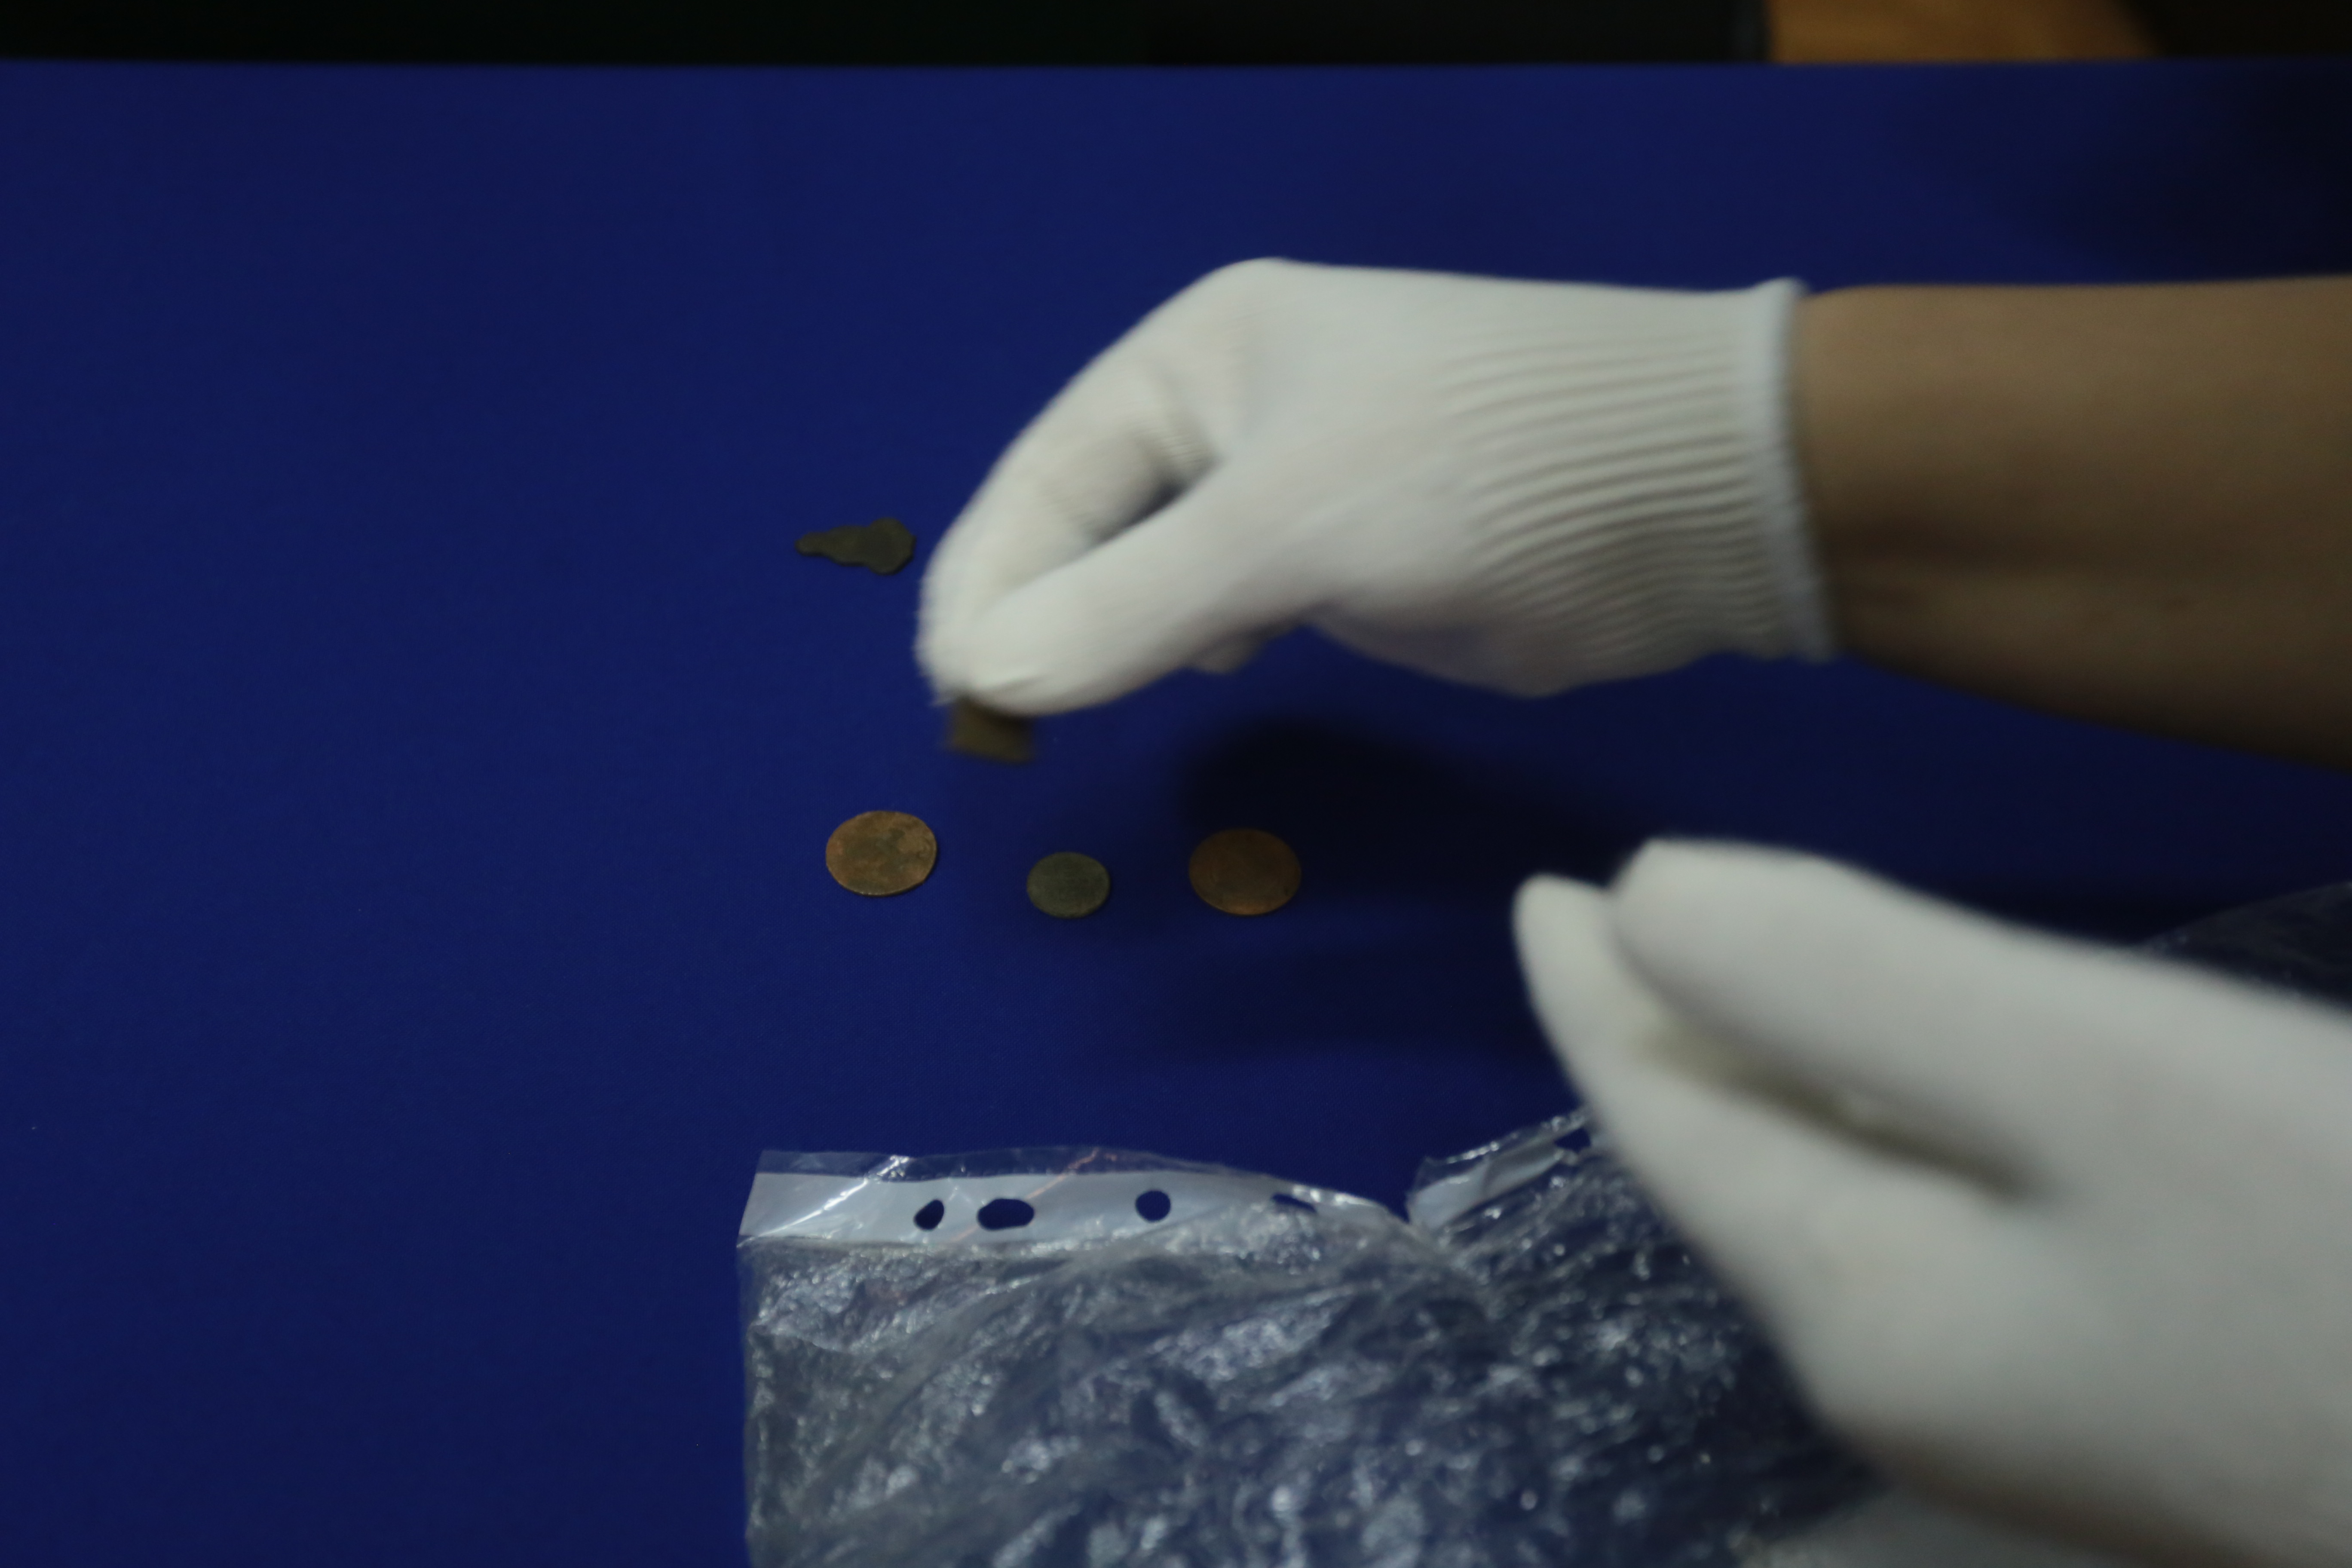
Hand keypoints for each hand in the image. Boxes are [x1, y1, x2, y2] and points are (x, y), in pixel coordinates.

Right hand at [918, 259, 1831, 713]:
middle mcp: (1238, 416)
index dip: (987, 577)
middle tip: (986, 717)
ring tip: (1061, 709)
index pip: (1048, 475)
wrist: (1691, 497)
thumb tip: (985, 677)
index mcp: (1202, 359)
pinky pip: (1235, 607)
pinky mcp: (1354, 563)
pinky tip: (1199, 673)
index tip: (949, 685)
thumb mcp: (1283, 529)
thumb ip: (1130, 606)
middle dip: (1039, 611)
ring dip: (1110, 635)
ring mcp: (1299, 491)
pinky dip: (1194, 644)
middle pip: (1093, 523)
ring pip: (1162, 574)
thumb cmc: (1473, 471)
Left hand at [1514, 843, 2351, 1567]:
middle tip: (1626, 916)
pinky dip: (1909, 1119)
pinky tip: (1934, 1076)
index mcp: (1860, 1306)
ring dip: (1789, 1070)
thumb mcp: (2081, 1074)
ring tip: (1747, 971)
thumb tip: (1644, 909)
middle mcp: (1919, 1375)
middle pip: (1739, 1161)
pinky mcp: (2152, 1380)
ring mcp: (2040, 1400)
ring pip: (1845, 1188)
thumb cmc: (2349, 1252)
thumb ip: (1841, 982)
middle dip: (1678, 1029)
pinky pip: (1957, 1217)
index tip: (1550, 889)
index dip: (1593, 988)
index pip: (1664, 1116)